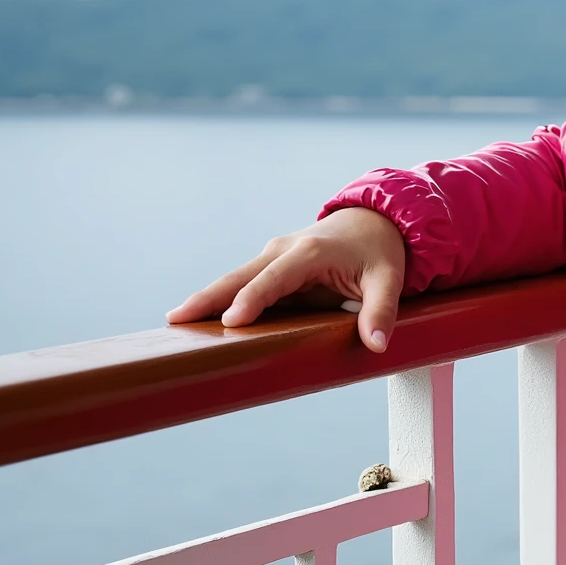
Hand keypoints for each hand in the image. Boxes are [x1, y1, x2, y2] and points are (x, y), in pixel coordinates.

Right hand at [171, 207, 410, 352]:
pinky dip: (220, 299)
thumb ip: (382, 310)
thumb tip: (377, 344)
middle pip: (241, 276)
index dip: (253, 299)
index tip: (232, 321)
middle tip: (176, 319)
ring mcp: (274, 255)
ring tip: (176, 323)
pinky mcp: (271, 265)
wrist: (373, 220)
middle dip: (209, 297)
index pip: (275, 278)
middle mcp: (284, 249)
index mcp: (310, 252)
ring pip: (235, 278)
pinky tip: (199, 320)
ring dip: (206, 298)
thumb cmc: (380, 251)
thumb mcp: (389, 279)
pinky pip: (243, 283)